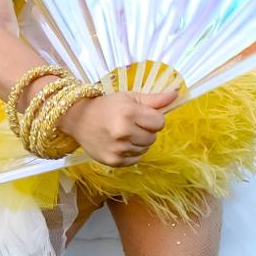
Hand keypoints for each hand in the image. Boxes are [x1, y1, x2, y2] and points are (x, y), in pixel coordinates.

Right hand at [60, 88, 177, 166]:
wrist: (79, 120)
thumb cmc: (107, 106)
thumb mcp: (129, 97)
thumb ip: (154, 99)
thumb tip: (176, 93)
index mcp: (128, 113)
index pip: (160, 122)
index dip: (153, 118)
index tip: (141, 115)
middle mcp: (123, 132)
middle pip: (153, 137)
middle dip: (146, 130)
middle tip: (131, 124)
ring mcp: (118, 149)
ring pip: (145, 149)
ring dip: (139, 142)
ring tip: (124, 133)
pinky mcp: (114, 161)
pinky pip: (136, 159)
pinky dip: (131, 152)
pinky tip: (119, 143)